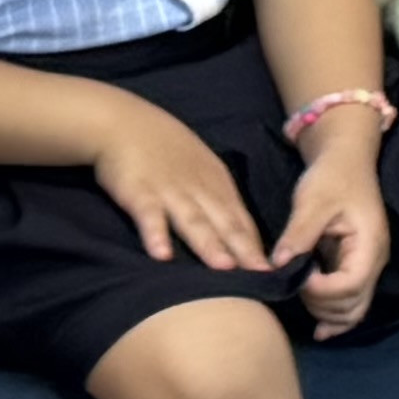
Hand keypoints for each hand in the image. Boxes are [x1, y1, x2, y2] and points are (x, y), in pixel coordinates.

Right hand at [88, 98, 267, 274]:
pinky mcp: (138, 192)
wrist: (125, 122)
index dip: (256, 247)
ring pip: (192, 221)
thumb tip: (239, 235)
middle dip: (244, 251)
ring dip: (209, 244)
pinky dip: (156, 234)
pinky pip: (149, 215)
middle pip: (225, 223)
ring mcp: (169, 191)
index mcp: (217, 184)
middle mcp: (199, 189)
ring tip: (224, 268)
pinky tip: (162, 255)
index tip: (273, 273)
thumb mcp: (201, 170)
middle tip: (262, 276)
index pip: (241, 221)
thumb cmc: (166, 149)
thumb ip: (217, 200)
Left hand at [268, 131, 392, 338]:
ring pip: (353, 310)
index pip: (351, 285)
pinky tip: (318, 326)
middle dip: (321, 305)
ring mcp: (366, 266)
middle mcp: (374, 261)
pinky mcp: (355, 267)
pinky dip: (334, 315)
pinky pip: (350, 301)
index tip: (298, 276)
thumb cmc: (332, 176)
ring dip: (326, 314)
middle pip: (354, 305)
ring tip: (300, 298)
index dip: (322, 290)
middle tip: (293, 287)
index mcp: (369, 244)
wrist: (345, 161)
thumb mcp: (313, 199)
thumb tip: (279, 264)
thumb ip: (299, 233)